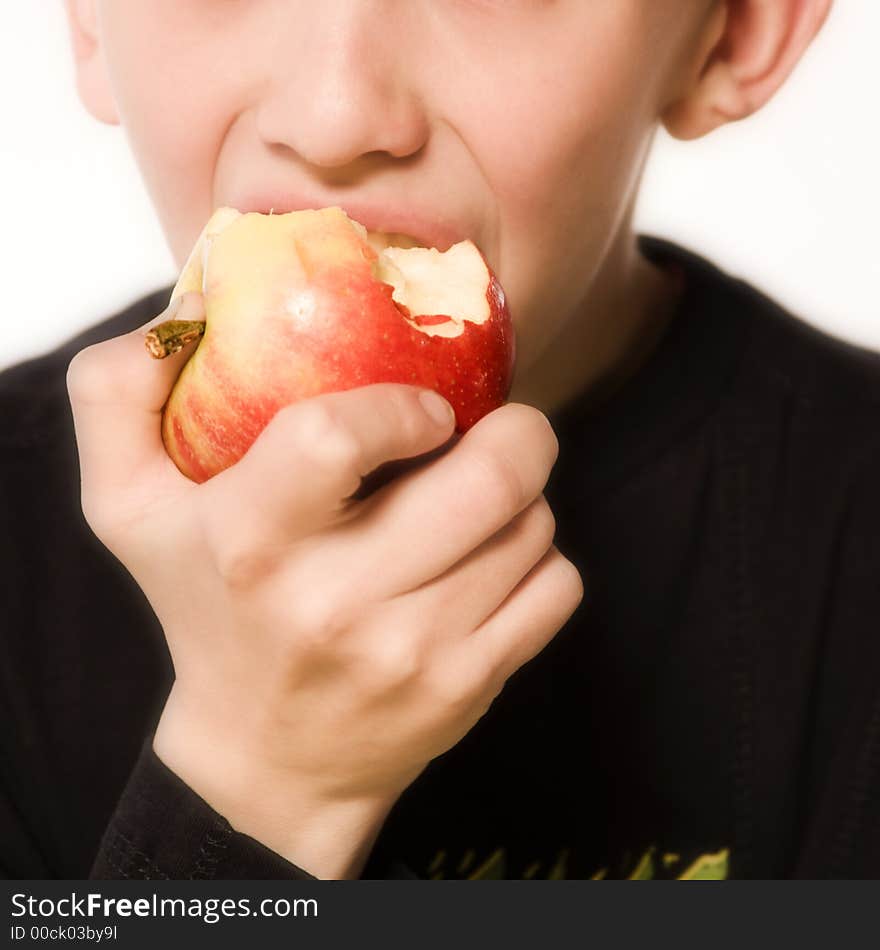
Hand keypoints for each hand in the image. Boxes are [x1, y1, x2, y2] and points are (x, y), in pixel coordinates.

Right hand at [67, 291, 582, 877]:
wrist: (265, 757)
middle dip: (518, 433)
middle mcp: (334, 601)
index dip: (403, 404)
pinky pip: (557, 587)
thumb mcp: (127, 508)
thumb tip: (186, 303)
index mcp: (250, 541)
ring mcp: (411, 650)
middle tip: (502, 426)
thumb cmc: (203, 610)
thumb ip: (118, 397)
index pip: (338, 436)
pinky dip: (541, 559)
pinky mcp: (466, 686)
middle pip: (488, 478)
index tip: (427, 409)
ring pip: (532, 527)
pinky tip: (496, 562)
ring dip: (524, 497)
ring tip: (481, 502)